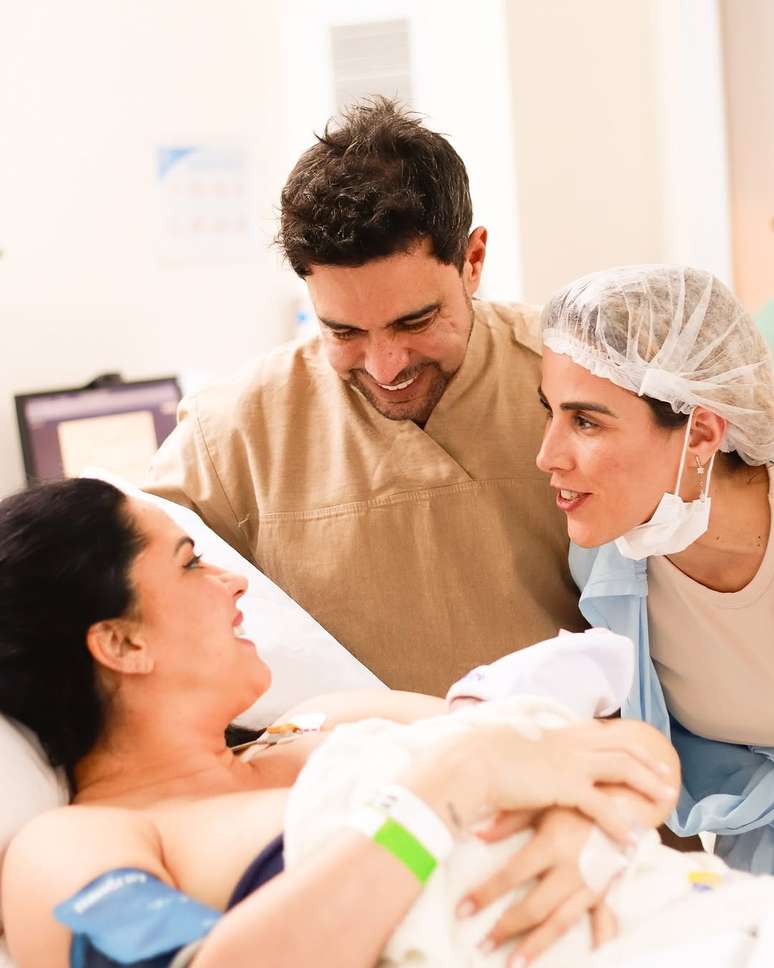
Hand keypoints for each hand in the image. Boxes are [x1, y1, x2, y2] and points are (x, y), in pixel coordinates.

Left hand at [457, 807, 619, 965]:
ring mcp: (591, 883)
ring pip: (561, 922)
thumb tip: (476, 833)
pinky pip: (602, 920)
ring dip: (537, 945)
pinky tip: (590, 957)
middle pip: (534, 908)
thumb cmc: (576, 798)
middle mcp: (571, 869)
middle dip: (506, 929)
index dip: (485, 894)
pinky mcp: (608, 889)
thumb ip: (509, 820)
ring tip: (516, 964)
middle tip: (482, 947)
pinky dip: (598, 940)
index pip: (510, 875)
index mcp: (551, 844)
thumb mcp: (542, 803)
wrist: (624, 799)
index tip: (462, 910)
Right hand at [480, 721, 676, 844]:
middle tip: (669, 776)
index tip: (644, 753)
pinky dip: (619, 822)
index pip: (603, 734)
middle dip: (649, 762)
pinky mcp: (566, 785)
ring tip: (665, 800)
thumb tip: (535, 758)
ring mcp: (571, 762)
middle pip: (622, 748)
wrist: (474, 762)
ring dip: (647, 784)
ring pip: (623, 768)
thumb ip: (534, 752)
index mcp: (560, 733)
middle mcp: (571, 742)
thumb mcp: (517, 748)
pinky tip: (631, 838)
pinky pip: (602, 805)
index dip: (627, 744)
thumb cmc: (487, 758)